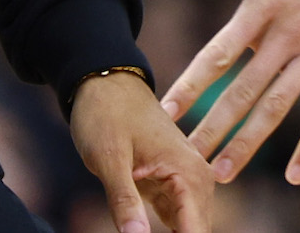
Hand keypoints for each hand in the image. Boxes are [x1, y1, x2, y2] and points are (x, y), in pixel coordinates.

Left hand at [71, 69, 215, 232]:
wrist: (102, 81)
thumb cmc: (105, 112)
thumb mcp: (108, 157)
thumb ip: (123, 202)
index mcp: (189, 173)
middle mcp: (197, 179)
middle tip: (134, 231)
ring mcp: (185, 183)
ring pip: (189, 231)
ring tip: (136, 229)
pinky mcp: (170, 187)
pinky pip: (177, 222)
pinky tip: (141, 231)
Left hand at [160, 0, 299, 184]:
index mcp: (262, 2)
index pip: (217, 53)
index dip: (191, 85)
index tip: (166, 111)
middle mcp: (286, 34)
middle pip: (240, 91)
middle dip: (210, 127)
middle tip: (185, 159)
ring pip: (275, 108)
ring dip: (247, 143)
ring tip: (222, 173)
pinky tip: (295, 175)